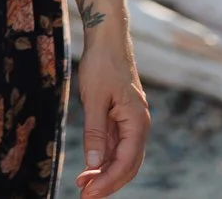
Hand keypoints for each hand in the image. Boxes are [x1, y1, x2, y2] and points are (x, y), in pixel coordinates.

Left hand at [73, 42, 148, 195]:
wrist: (108, 39)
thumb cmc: (102, 65)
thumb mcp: (94, 99)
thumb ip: (94, 132)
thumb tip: (93, 164)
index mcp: (137, 121)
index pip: (126, 161)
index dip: (108, 181)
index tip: (89, 193)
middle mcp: (139, 125)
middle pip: (128, 165)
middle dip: (108, 183)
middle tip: (85, 196)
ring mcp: (131, 123)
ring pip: (122, 158)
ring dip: (105, 173)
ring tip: (83, 185)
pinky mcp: (122, 119)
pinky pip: (116, 146)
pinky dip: (103, 159)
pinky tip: (89, 168)